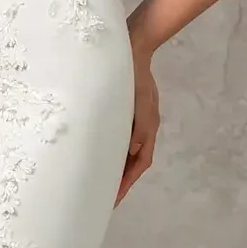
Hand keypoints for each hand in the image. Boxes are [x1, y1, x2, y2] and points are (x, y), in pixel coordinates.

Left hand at [116, 37, 159, 204]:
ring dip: (115, 167)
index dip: (127, 183)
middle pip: (133, 161)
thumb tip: (134, 151)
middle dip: (120, 180)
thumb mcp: (141, 100)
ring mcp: (133, 120)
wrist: (134, 48)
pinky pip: (118, 138)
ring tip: (100, 181)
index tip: (113, 199)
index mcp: (148, 128)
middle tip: (104, 197)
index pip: (139, 164)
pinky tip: (98, 154)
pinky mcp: (124, 112)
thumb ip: (140, 127)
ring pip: (125, 151)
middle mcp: (141, 128)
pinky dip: (111, 151)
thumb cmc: (136, 74)